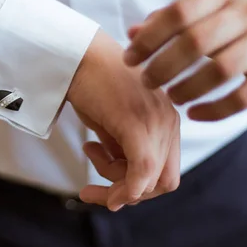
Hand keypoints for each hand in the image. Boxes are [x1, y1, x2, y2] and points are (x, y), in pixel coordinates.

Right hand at [67, 30, 180, 210]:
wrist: (76, 52)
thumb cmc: (90, 82)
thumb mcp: (111, 124)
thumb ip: (122, 150)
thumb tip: (122, 186)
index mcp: (167, 119)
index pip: (166, 172)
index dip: (139, 189)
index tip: (106, 185)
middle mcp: (170, 121)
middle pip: (163, 183)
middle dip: (129, 194)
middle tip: (91, 187)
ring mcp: (157, 121)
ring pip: (149, 182)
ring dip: (113, 186)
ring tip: (88, 151)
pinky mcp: (137, 123)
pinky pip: (141, 172)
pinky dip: (121, 190)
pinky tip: (88, 186)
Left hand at [124, 0, 246, 120]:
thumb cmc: (233, 23)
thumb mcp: (205, 11)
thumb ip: (167, 21)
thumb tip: (131, 33)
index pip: (178, 12)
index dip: (149, 38)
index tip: (129, 59)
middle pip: (196, 42)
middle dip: (164, 66)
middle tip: (147, 82)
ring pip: (220, 70)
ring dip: (188, 89)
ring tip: (171, 97)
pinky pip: (243, 97)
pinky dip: (214, 110)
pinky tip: (194, 114)